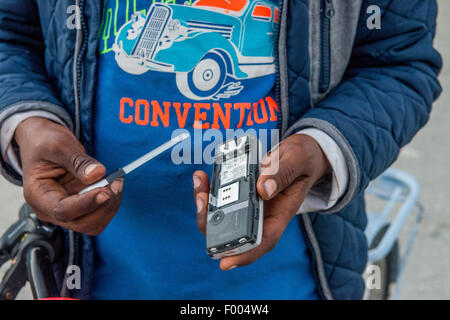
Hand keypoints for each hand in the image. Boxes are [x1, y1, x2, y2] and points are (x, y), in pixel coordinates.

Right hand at [15, 117, 122, 234]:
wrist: (43, 141)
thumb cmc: (45, 142)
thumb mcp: (59, 145)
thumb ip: (78, 161)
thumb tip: (97, 174)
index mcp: (38, 196)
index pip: (63, 211)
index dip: (87, 203)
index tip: (105, 190)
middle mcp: (50, 209)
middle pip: (82, 223)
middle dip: (103, 206)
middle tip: (116, 182)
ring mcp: (66, 210)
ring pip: (93, 223)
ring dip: (110, 205)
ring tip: (116, 181)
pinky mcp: (80, 206)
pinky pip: (98, 213)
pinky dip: (110, 202)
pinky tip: (113, 184)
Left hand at [193, 134, 329, 269]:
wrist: (300, 154)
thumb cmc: (302, 160)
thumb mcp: (297, 160)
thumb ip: (282, 173)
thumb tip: (262, 190)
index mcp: (280, 213)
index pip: (263, 241)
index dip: (244, 255)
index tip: (225, 263)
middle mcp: (262, 214)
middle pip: (233, 232)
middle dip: (212, 224)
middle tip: (201, 199)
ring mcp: (250, 205)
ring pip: (222, 217)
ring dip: (206, 205)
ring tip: (200, 182)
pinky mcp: (241, 194)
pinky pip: (220, 199)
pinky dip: (209, 190)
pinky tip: (202, 176)